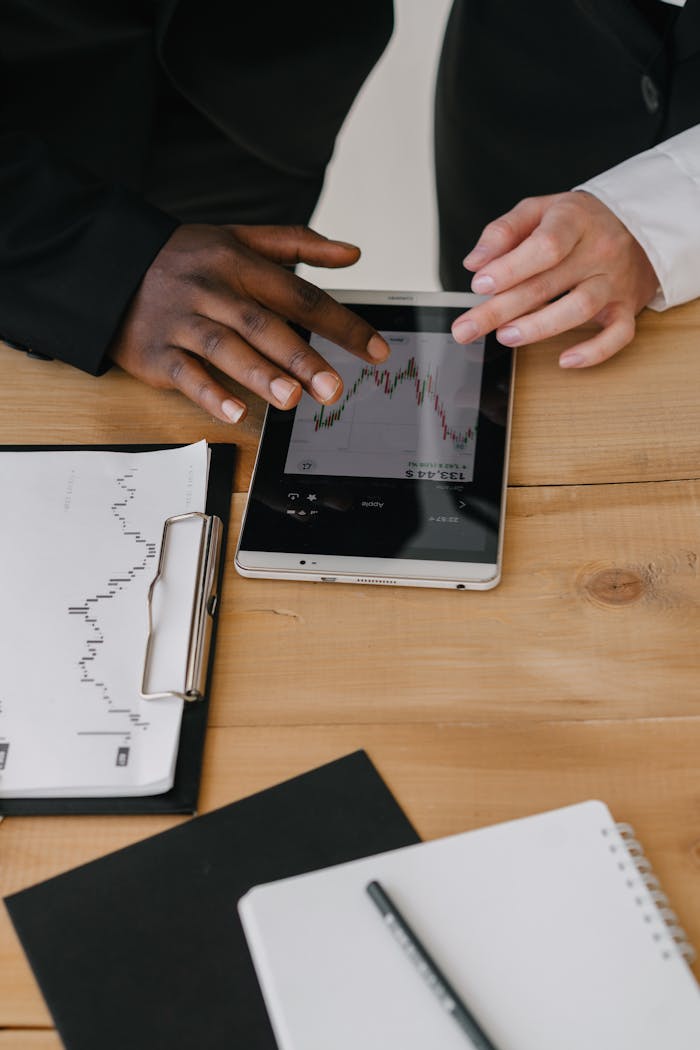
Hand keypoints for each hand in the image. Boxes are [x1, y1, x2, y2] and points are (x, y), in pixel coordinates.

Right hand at [109, 224, 388, 421]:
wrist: (108, 263)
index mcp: (239, 263)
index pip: (300, 294)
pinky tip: (236, 412)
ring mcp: (183, 322)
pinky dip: (210, 393)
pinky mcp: (156, 351)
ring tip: (292, 400)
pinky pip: (185, 374)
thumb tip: (353, 252)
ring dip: (260, 375)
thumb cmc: (185, 258)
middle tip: (333, 388)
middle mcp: (213, 291)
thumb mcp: (238, 238)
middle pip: (264, 324)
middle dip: (301, 358)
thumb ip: (297, 245)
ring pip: (226, 349)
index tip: (375, 350)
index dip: (340, 323)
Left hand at [451, 191, 659, 367]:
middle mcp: (599, 250)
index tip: (480, 285)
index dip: (510, 268)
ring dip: (539, 327)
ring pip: (580, 308)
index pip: (545, 246)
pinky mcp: (627, 307)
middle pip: (548, 283)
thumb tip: (475, 262)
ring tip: (506, 336)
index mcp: (574, 221)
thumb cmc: (578, 223)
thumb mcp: (539, 210)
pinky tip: (565, 360)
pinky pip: (619, 334)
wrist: (637, 225)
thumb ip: (503, 231)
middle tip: (466, 329)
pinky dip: (594, 351)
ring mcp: (615, 281)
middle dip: (501, 310)